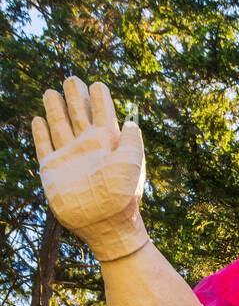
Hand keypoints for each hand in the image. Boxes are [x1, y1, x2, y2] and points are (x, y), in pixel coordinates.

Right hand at [32, 78, 146, 261]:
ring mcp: (69, 157)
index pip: (102, 113)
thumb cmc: (122, 196)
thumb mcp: (133, 164)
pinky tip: (38, 120)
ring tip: (52, 91)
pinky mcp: (52, 170)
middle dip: (75, 96)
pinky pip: (44, 146)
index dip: (100, 98)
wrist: (105, 226)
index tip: (98, 84)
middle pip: (79, 113)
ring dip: (56, 108)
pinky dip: (40, 133)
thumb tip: (131, 122)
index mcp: (108, 143)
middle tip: (72, 79)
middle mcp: (87, 147)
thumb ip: (133, 140)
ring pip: (59, 125)